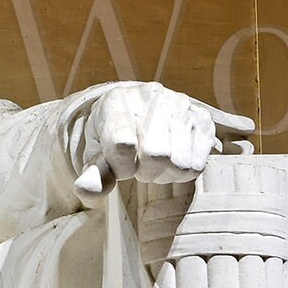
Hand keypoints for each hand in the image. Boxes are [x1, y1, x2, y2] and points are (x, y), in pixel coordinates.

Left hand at [74, 82, 253, 193]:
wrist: (135, 110)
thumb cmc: (112, 137)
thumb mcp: (96, 153)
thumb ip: (93, 174)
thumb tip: (84, 191)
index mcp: (117, 102)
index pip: (122, 145)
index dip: (121, 167)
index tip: (120, 166)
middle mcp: (151, 97)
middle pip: (156, 156)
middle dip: (145, 172)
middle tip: (139, 167)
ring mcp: (180, 105)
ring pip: (180, 163)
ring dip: (165, 174)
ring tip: (155, 163)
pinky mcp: (202, 118)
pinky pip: (198, 164)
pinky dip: (183, 172)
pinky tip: (172, 160)